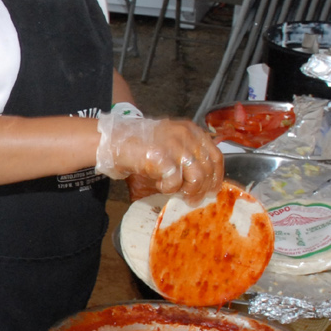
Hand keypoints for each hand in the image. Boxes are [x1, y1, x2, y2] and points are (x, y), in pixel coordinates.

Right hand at [95, 115, 221, 200]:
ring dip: (187, 190)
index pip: (216, 156)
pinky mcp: (160, 156)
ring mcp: (174, 144)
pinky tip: (158, 184)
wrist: (113, 141)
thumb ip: (187, 158)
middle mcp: (186, 135)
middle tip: (191, 199)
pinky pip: (174, 181)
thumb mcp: (170, 146)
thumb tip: (203, 186)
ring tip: (175, 192)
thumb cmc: (141, 147)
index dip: (216, 176)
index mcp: (192, 131)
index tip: (211, 190)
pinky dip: (168, 188)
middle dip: (202, 189)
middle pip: (208, 169)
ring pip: (197, 176)